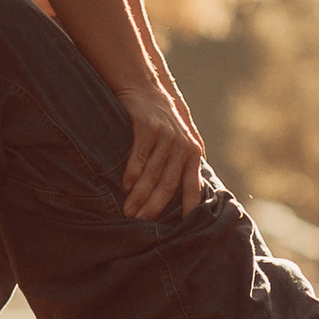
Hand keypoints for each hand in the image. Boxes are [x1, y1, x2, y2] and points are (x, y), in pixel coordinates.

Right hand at [118, 79, 204, 221]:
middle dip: (154, 207)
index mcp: (193, 152)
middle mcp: (182, 145)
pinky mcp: (148, 127)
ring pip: (152, 174)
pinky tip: (125, 187)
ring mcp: (166, 136)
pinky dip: (131, 174)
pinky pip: (139, 157)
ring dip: (139, 195)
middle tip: (141, 224)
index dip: (188, 208)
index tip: (181, 229)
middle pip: (168, 185)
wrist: (145, 88)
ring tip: (129, 211)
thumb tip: (186, 196)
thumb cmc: (161, 122)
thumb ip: (183, 164)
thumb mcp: (179, 140)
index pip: (192, 186)